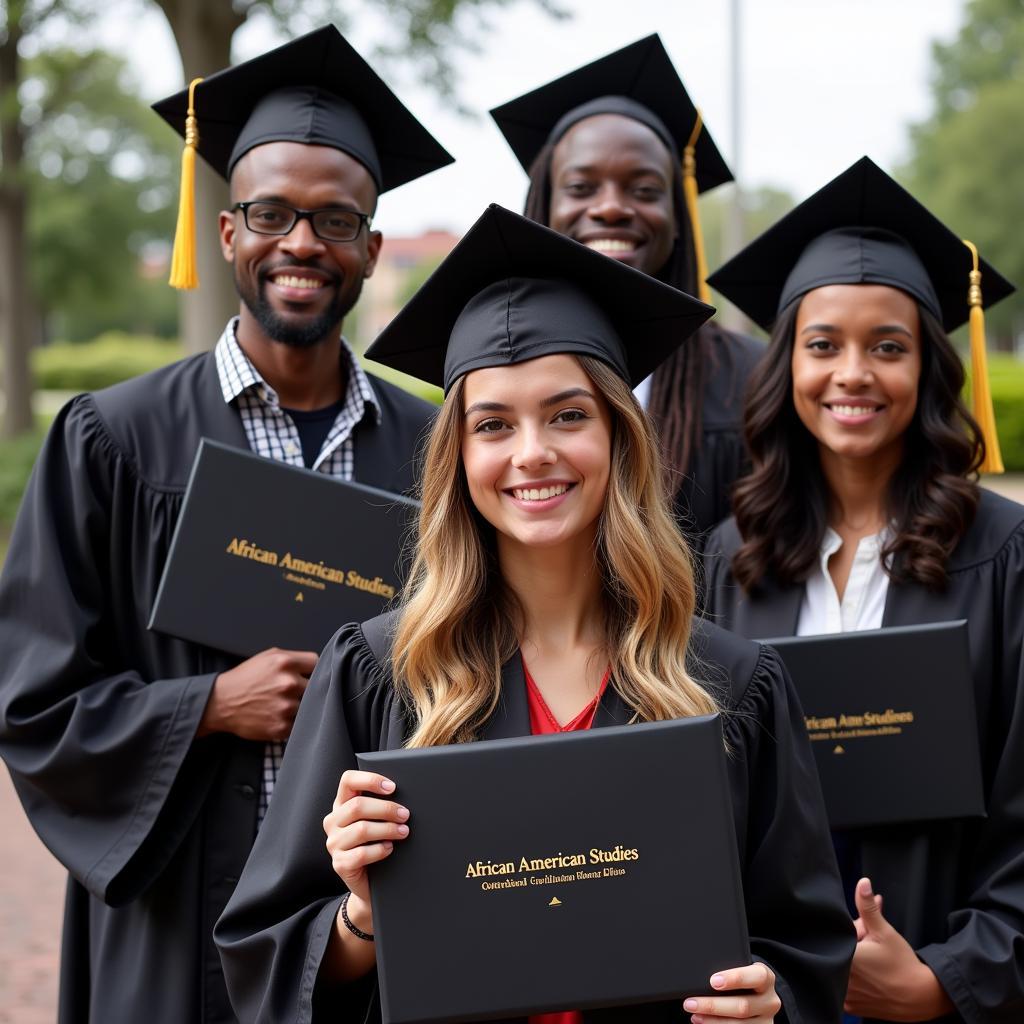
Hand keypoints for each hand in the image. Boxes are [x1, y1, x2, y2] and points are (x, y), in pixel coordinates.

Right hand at [198, 647, 317, 740]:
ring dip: (299, 706)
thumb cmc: (245, 679)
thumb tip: (317, 665)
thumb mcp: (268, 657)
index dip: (311, 670)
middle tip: (290, 691)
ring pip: (308, 706)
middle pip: (316, 686)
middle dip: (305, 688)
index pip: (317, 664)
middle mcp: (288, 683)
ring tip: (281, 704)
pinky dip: (290, 722)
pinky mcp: (281, 726)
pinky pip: (298, 724)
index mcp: (285, 663)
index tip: (305, 675)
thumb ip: (293, 658)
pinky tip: (277, 716)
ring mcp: (286, 706)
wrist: (220, 703)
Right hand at [323, 770, 409, 922]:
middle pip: (357, 806)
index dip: (370, 779)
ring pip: (362, 829)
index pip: (348, 780)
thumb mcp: (376, 820)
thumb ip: (380, 805)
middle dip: (386, 809)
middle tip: (405, 815)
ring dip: (388, 829)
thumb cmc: (376, 842)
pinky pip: (362, 853)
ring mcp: (334, 843)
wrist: (370, 880)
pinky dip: (380, 850)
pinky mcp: (339, 864)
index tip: (392, 787)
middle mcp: (333, 821)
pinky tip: (389, 848)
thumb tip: (405, 795)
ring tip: (403, 832)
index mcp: (341, 804)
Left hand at [683, 962, 779, 1021]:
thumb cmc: (741, 980)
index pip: (757, 976)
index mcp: (766, 978)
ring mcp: (766, 1021)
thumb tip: (700, 976)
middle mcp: (769, 1001)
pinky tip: (704, 1023)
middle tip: (690, 1002)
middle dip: (713, 1005)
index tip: (713, 981)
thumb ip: (727, 970)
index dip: (735, 978)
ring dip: (712, 1021)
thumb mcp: (739, 969)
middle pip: (743, 1007)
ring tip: (694, 1015)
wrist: (756, 996)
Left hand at [845, 877, 953, 1020]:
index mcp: (846, 958)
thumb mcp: (885, 932)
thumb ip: (868, 907)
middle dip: (853, 944)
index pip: (837, 936)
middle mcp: (841, 979)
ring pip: (840, 969)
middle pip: (838, 952)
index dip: (851, 932)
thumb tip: (862, 882)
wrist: (921, 998)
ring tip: (873, 963)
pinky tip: (869, 977)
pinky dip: (852, 979)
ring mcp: (844, 995)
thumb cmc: (903, 964)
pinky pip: (843, 986)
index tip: (865, 934)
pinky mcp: (850, 1006)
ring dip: (852, 962)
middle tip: (872, 946)